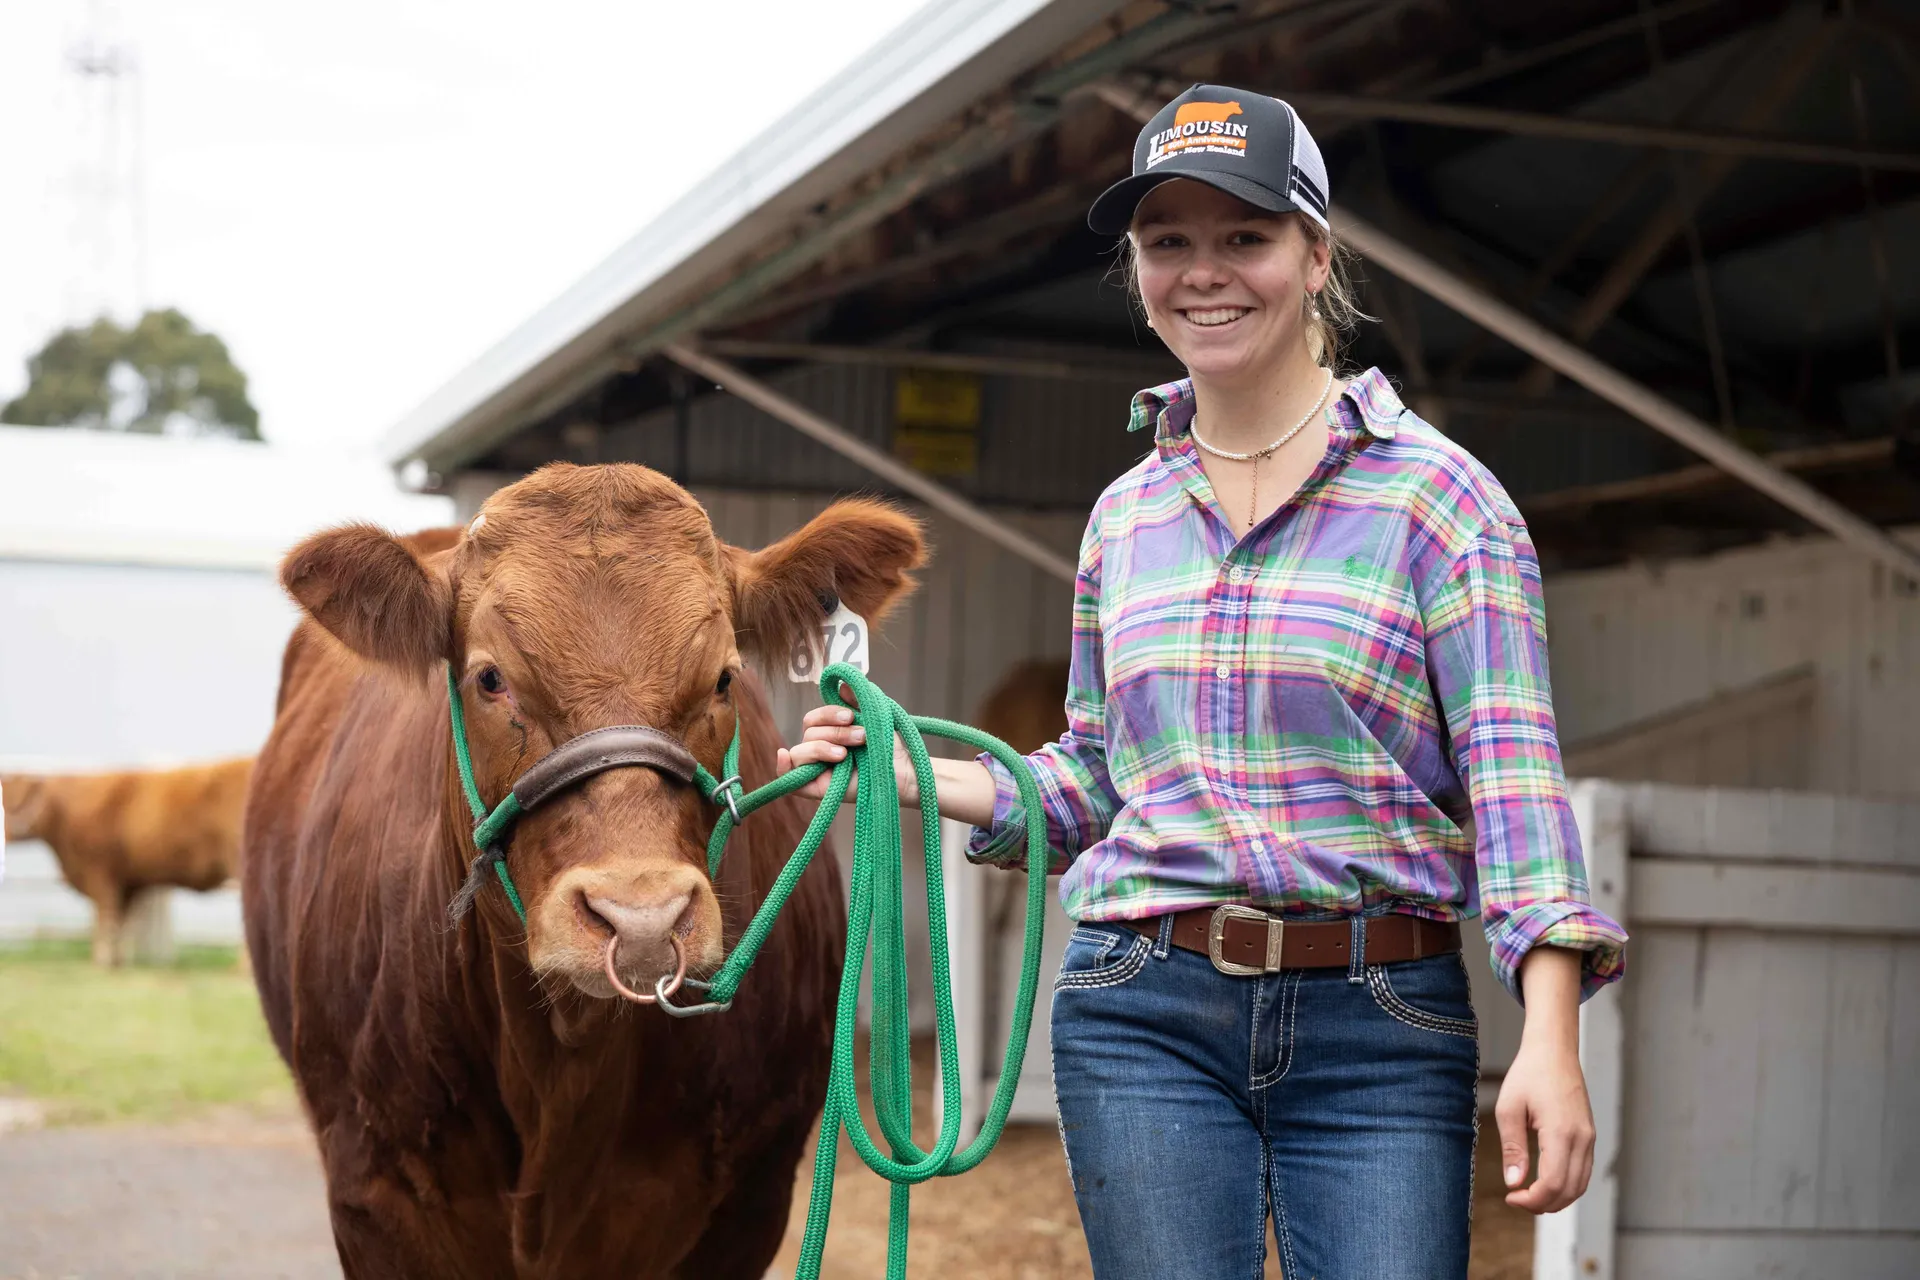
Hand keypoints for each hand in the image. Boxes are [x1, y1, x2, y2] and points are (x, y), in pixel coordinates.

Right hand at [774, 684, 913, 804]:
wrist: (904, 770)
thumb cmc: (890, 745)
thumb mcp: (873, 716)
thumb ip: (857, 700)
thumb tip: (842, 685)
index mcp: (830, 733)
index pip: (814, 719)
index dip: (828, 714)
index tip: (851, 715)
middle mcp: (821, 750)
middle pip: (809, 734)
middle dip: (836, 732)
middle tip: (861, 737)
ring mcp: (818, 769)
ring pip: (800, 752)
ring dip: (822, 748)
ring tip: (846, 754)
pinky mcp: (818, 789)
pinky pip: (790, 778)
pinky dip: (783, 767)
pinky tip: (784, 757)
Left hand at [1497, 947, 1595, 1213]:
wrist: (1554, 1050)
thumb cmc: (1528, 1074)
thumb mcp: (1509, 1109)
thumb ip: (1513, 1149)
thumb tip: (1514, 1183)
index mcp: (1562, 1132)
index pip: (1553, 1183)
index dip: (1532, 1199)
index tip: (1511, 1197)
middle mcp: (1582, 1139)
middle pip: (1570, 1191)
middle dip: (1543, 1204)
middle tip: (1517, 1200)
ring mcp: (1589, 1138)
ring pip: (1581, 1185)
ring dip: (1557, 1199)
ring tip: (1529, 1196)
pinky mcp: (1589, 1136)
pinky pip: (1583, 1172)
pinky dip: (1567, 1186)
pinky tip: (1545, 1182)